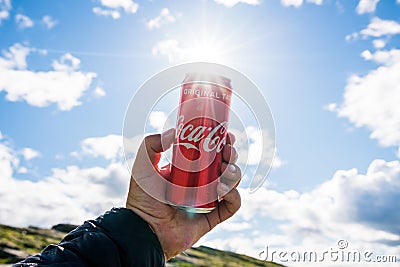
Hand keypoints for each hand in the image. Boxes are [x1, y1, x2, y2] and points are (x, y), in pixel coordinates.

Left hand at [126, 128, 241, 259]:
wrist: (145, 230)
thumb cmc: (142, 199)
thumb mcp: (143, 166)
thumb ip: (151, 144)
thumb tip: (174, 131)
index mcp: (188, 170)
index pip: (210, 152)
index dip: (220, 142)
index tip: (225, 133)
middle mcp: (201, 183)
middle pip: (225, 164)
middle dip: (231, 155)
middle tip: (227, 150)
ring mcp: (208, 199)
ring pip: (232, 182)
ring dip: (234, 173)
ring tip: (223, 171)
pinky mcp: (213, 216)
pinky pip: (232, 205)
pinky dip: (234, 196)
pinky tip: (223, 190)